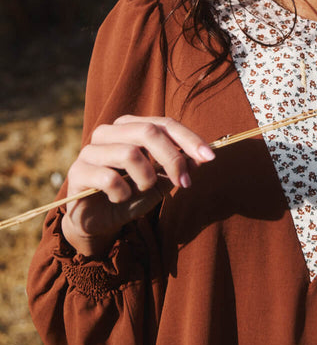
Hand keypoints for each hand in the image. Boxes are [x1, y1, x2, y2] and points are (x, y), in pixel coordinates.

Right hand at [62, 115, 214, 255]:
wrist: (97, 221)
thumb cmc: (130, 195)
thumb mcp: (159, 181)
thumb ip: (178, 166)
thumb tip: (202, 157)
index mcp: (130, 126)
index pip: (164, 123)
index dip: (188, 139)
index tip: (210, 157)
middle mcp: (109, 132)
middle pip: (148, 131)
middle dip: (172, 158)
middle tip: (184, 183)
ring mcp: (90, 150)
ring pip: (130, 153)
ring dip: (146, 178)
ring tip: (142, 191)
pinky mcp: (77, 172)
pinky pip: (109, 178)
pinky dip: (124, 193)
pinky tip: (120, 199)